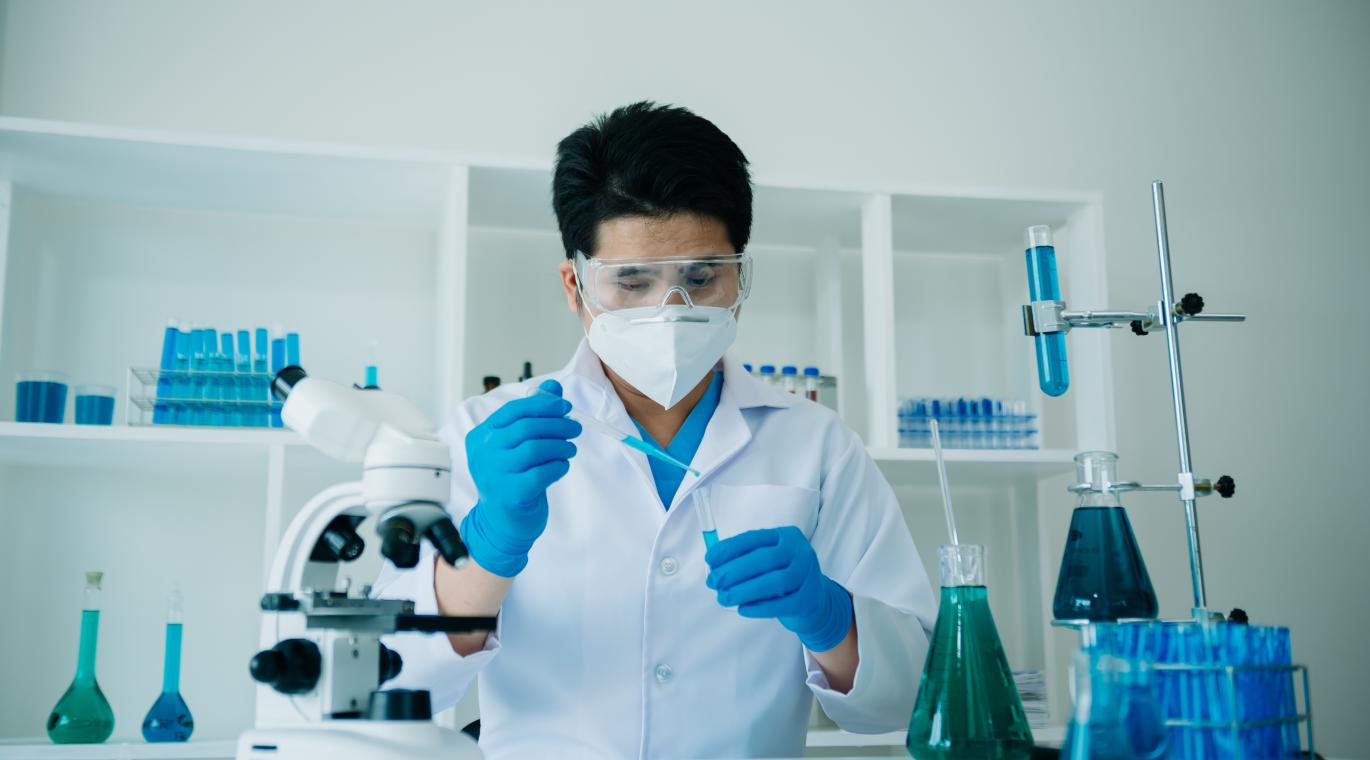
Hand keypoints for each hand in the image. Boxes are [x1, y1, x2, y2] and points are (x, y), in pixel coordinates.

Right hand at [460, 379, 580, 576]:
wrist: (501, 522)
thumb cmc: (511, 478)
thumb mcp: (518, 445)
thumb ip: (533, 415)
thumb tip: (553, 388)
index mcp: (482, 436)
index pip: (513, 411)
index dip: (543, 405)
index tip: (565, 406)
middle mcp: (483, 453)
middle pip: (526, 428)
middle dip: (557, 424)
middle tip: (575, 428)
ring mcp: (494, 474)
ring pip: (535, 449)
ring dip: (560, 445)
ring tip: (570, 448)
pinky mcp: (510, 494)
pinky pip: (541, 473)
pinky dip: (558, 466)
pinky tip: (562, 466)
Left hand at [705, 526, 852, 651]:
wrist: (815, 600)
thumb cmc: (783, 576)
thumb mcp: (769, 560)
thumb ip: (745, 558)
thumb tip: (714, 566)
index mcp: (786, 536)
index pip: (754, 538)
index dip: (729, 548)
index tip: (710, 559)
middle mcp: (800, 552)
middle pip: (764, 559)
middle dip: (733, 571)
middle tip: (713, 582)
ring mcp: (808, 575)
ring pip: (774, 582)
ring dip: (744, 590)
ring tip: (724, 598)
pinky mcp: (808, 600)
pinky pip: (782, 605)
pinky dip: (759, 608)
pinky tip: (743, 609)